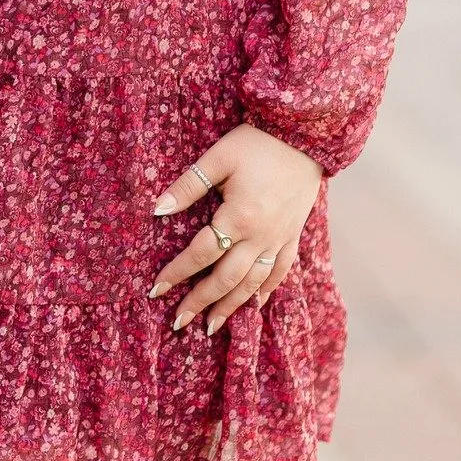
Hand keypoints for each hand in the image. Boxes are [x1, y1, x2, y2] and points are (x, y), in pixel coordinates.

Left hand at [150, 123, 322, 335]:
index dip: (177, 272)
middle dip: (200, 301)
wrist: (304, 135)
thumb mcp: (218, 157)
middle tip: (178, 322)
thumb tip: (156, 209)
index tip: (156, 289)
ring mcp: (280, 239)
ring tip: (210, 326)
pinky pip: (280, 271)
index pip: (201, 253)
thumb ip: (188, 185)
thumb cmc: (256, 143)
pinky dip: (266, 290)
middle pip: (226, 278)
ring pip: (253, 283)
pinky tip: (254, 303)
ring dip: (230, 306)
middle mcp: (261, 236)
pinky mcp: (293, 235)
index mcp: (238, 217)